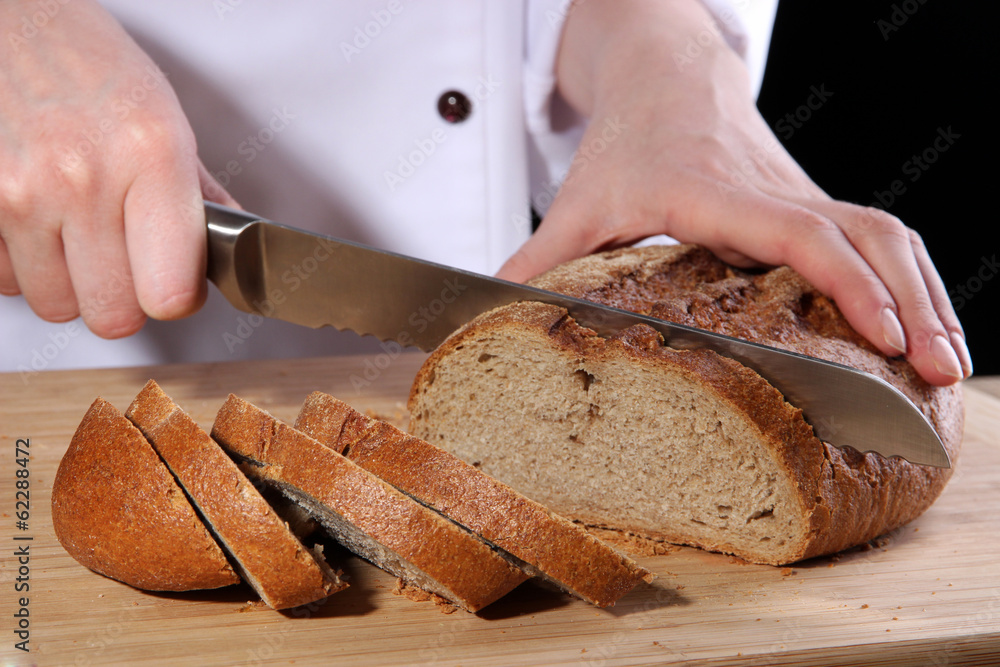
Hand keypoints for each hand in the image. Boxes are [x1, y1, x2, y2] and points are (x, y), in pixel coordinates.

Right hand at [0, 0, 236, 337]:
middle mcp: (82, 179)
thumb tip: (232, 260)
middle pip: (114, 316)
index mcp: (150, 155)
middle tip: (127, 258)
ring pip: (58, 306)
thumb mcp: (165, 117)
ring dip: (71, 282)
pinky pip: (7, 282)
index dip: (176, 298)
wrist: (9, 21)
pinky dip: (25, 264)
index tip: (175, 283)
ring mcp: (19, 193)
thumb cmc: (89, 64)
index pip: (169, 293)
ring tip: (77, 228)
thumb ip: (198, 197)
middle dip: (125, 297)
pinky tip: (38, 219)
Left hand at [496, 0, 970, 385]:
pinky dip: (908, 279)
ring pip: (886, 232)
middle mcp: (770, 188)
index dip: (846, 283)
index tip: (885, 336)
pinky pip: (877, 235)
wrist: (664, 73)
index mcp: (712, 190)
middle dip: (914, 303)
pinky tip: (922, 325)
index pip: (798, 232)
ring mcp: (798, 191)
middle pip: (867, 234)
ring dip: (925, 293)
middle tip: (941, 374)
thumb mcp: (576, 202)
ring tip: (948, 363)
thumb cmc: (622, 142)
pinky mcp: (809, 199)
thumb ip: (537, 261)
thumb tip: (492, 317)